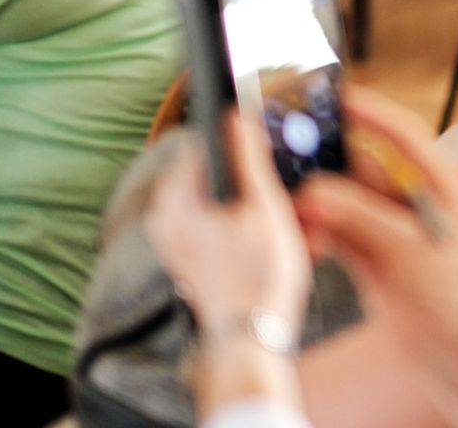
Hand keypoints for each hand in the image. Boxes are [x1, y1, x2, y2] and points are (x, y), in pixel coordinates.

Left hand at [147, 112, 312, 332]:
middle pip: (217, 174)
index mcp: (173, 200)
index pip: (204, 142)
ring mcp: (176, 242)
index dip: (243, 138)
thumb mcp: (264, 206)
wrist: (251, 341)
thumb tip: (237, 116)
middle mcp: (166, 219)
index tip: (272, 144)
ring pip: (224, 201)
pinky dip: (251, 227)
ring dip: (259, 204)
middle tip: (289, 192)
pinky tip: (281, 241)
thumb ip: (249, 157)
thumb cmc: (258, 278)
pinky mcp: (192, 260)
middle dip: (256, 179)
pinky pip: (224, 227)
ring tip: (292, 221)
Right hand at [295, 90, 457, 376]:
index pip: (405, 135)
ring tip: (290, 206)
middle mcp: (418, 201)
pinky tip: (302, 235)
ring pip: (347, 200)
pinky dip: (320, 230)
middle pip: (366, 168)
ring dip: (318, 202)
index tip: (339, 100)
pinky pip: (340, 228)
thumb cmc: (449, 299)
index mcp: (441, 186)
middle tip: (293, 155)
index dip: (373, 114)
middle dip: (329, 165)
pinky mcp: (376, 252)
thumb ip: (358, 216)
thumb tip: (315, 192)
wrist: (452, 352)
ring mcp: (396, 227)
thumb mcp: (403, 249)